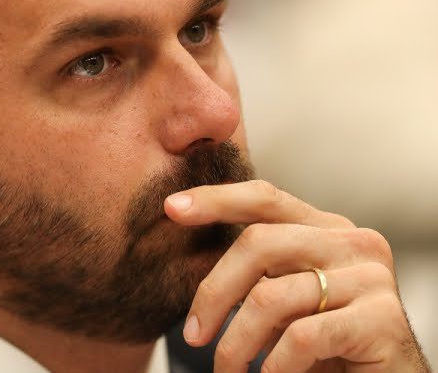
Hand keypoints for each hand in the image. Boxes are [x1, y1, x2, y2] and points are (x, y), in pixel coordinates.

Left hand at [164, 180, 430, 372]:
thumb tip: (189, 256)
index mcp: (326, 228)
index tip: (172, 207)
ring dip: (237, 343)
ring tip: (227, 369)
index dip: (216, 199)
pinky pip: (302, 337)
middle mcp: (351, 241)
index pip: (265, 198)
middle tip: (193, 335)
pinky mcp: (383, 319)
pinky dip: (275, 365)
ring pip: (271, 297)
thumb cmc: (328, 343)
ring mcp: (371, 277)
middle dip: (214, 292)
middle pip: (258, 244)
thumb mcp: (286, 297)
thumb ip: (257, 272)